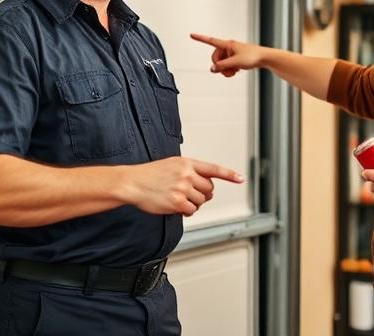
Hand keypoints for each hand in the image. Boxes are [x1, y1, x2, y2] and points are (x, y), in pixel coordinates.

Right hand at [124, 157, 243, 216]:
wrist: (133, 182)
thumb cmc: (150, 174)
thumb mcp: (172, 164)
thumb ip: (190, 171)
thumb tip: (206, 186)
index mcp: (187, 163)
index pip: (214, 168)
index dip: (229, 174)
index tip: (240, 179)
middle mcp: (187, 174)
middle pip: (209, 189)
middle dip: (203, 194)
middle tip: (190, 194)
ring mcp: (182, 188)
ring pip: (201, 201)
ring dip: (193, 203)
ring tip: (179, 199)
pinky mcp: (177, 202)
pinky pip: (192, 211)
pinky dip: (187, 211)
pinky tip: (177, 206)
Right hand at [190, 33, 264, 76]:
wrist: (264, 58)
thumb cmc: (252, 56)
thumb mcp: (235, 62)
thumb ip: (222, 66)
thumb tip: (212, 69)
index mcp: (227, 44)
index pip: (211, 40)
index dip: (200, 38)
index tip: (191, 35)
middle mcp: (228, 47)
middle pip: (215, 58)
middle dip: (219, 66)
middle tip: (228, 71)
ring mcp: (232, 53)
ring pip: (221, 63)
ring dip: (225, 70)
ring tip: (234, 72)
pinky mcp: (236, 58)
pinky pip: (227, 65)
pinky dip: (229, 70)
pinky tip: (236, 71)